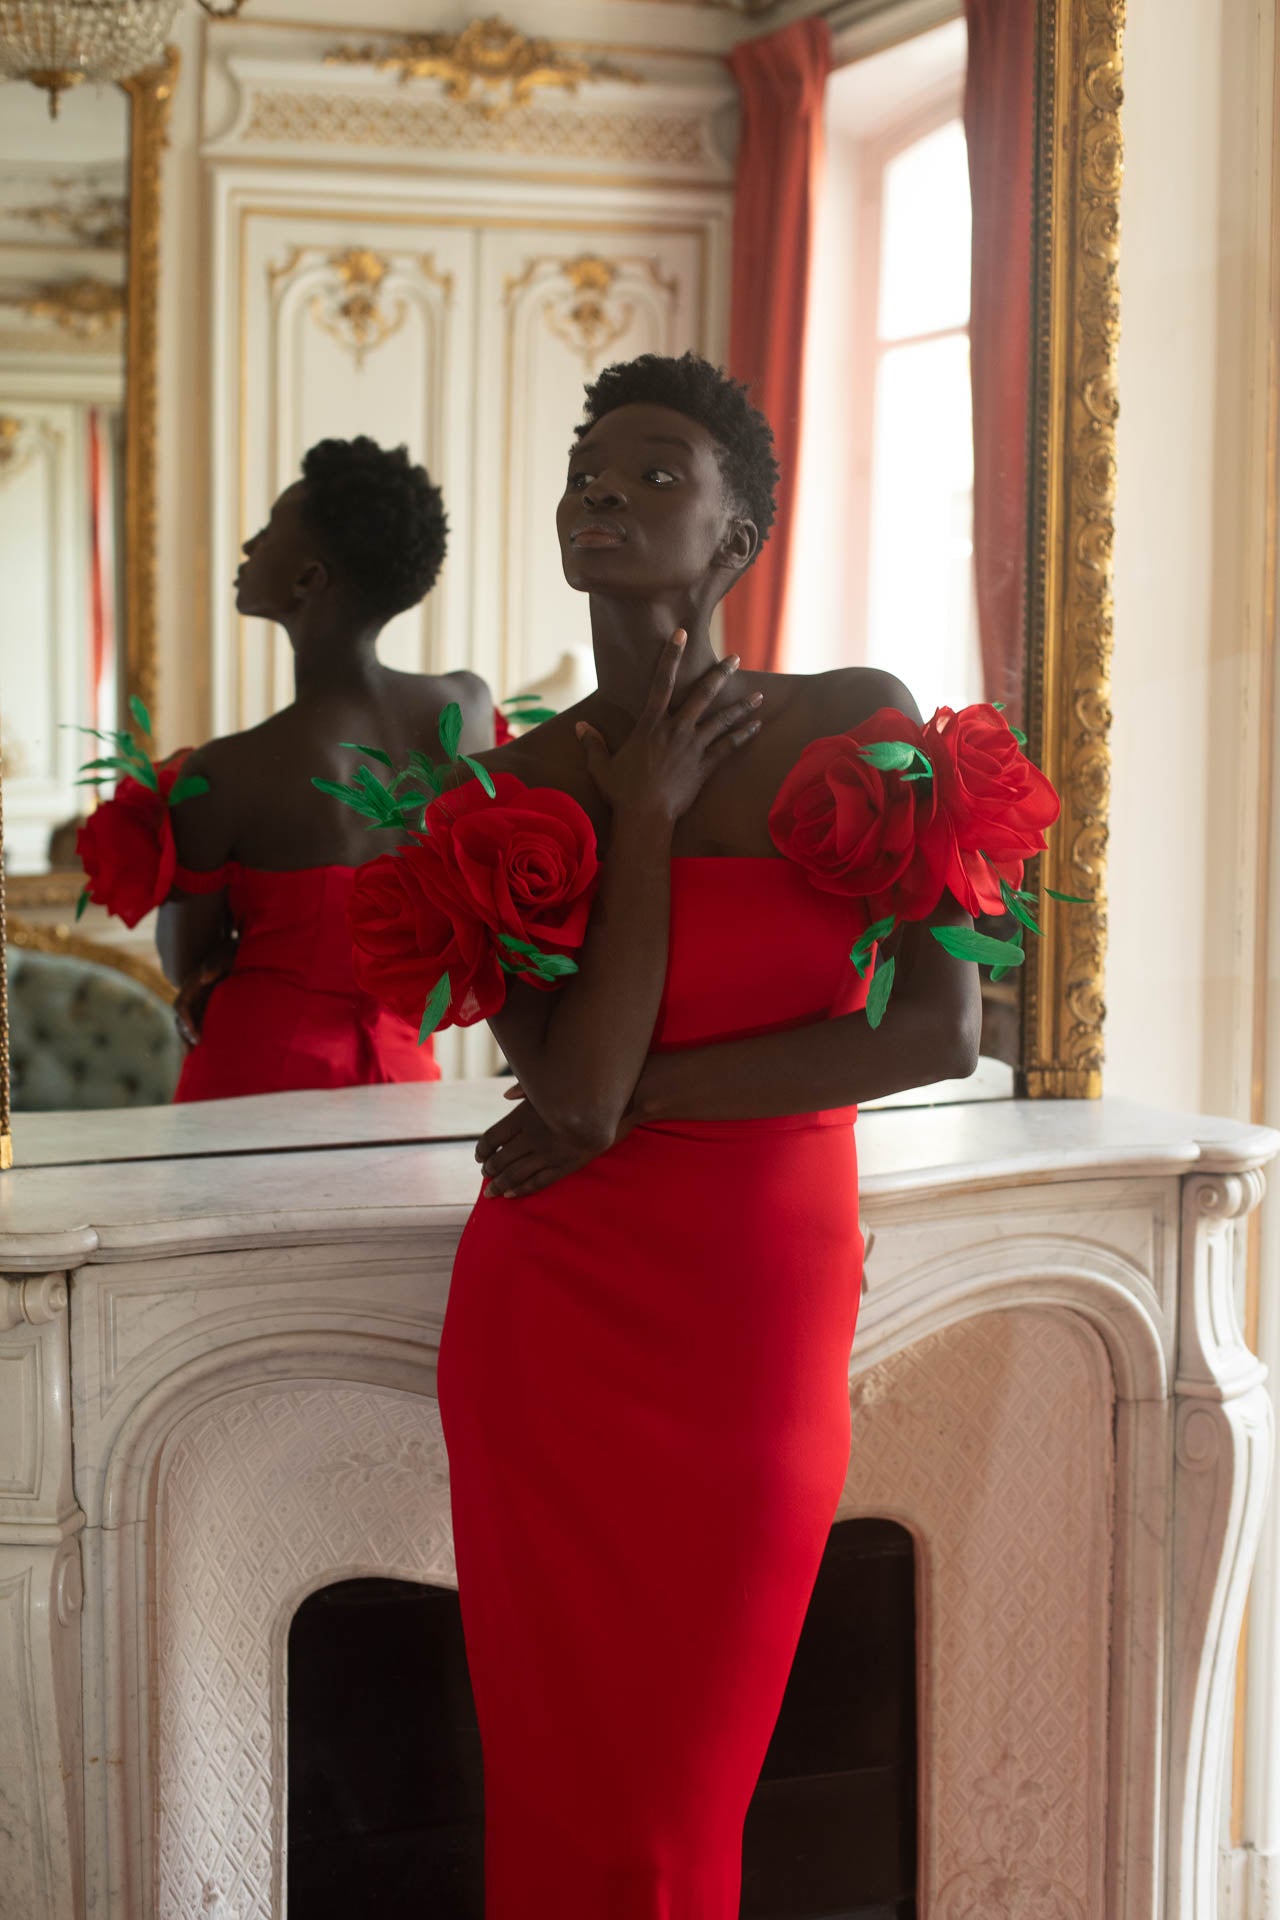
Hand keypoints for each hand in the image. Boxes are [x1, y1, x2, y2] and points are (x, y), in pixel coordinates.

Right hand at [172, 938, 235, 1047]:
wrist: (241, 952)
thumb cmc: (233, 951)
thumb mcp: (226, 953)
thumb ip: (216, 963)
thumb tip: (204, 977)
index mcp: (193, 983)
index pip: (181, 1006)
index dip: (185, 1021)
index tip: (196, 1035)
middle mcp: (193, 993)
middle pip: (181, 1018)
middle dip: (185, 1035)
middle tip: (193, 1051)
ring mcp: (200, 999)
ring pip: (189, 1022)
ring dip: (189, 1037)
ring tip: (195, 1054)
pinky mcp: (209, 1004)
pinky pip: (201, 1021)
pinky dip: (200, 1033)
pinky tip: (206, 1048)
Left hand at [476, 1091, 629, 1198]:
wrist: (616, 1105)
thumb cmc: (582, 1089)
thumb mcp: (552, 1083)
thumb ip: (525, 1089)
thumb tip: (505, 1096)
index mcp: (524, 1116)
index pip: (493, 1138)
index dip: (483, 1149)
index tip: (479, 1157)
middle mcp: (533, 1137)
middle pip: (501, 1159)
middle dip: (490, 1170)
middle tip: (485, 1175)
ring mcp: (549, 1154)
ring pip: (516, 1174)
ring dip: (500, 1184)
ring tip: (492, 1191)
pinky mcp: (565, 1166)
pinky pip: (537, 1182)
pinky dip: (521, 1189)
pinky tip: (511, 1194)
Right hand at [575, 631, 762, 824]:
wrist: (644, 817)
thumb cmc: (621, 792)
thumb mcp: (601, 766)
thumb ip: (592, 744)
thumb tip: (579, 727)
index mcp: (650, 725)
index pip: (661, 682)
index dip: (671, 656)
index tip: (681, 634)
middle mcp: (675, 730)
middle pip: (702, 695)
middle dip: (719, 674)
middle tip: (735, 658)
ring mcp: (693, 747)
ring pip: (722, 719)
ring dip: (741, 706)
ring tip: (759, 695)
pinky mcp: (704, 766)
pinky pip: (729, 747)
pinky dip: (743, 735)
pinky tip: (757, 726)